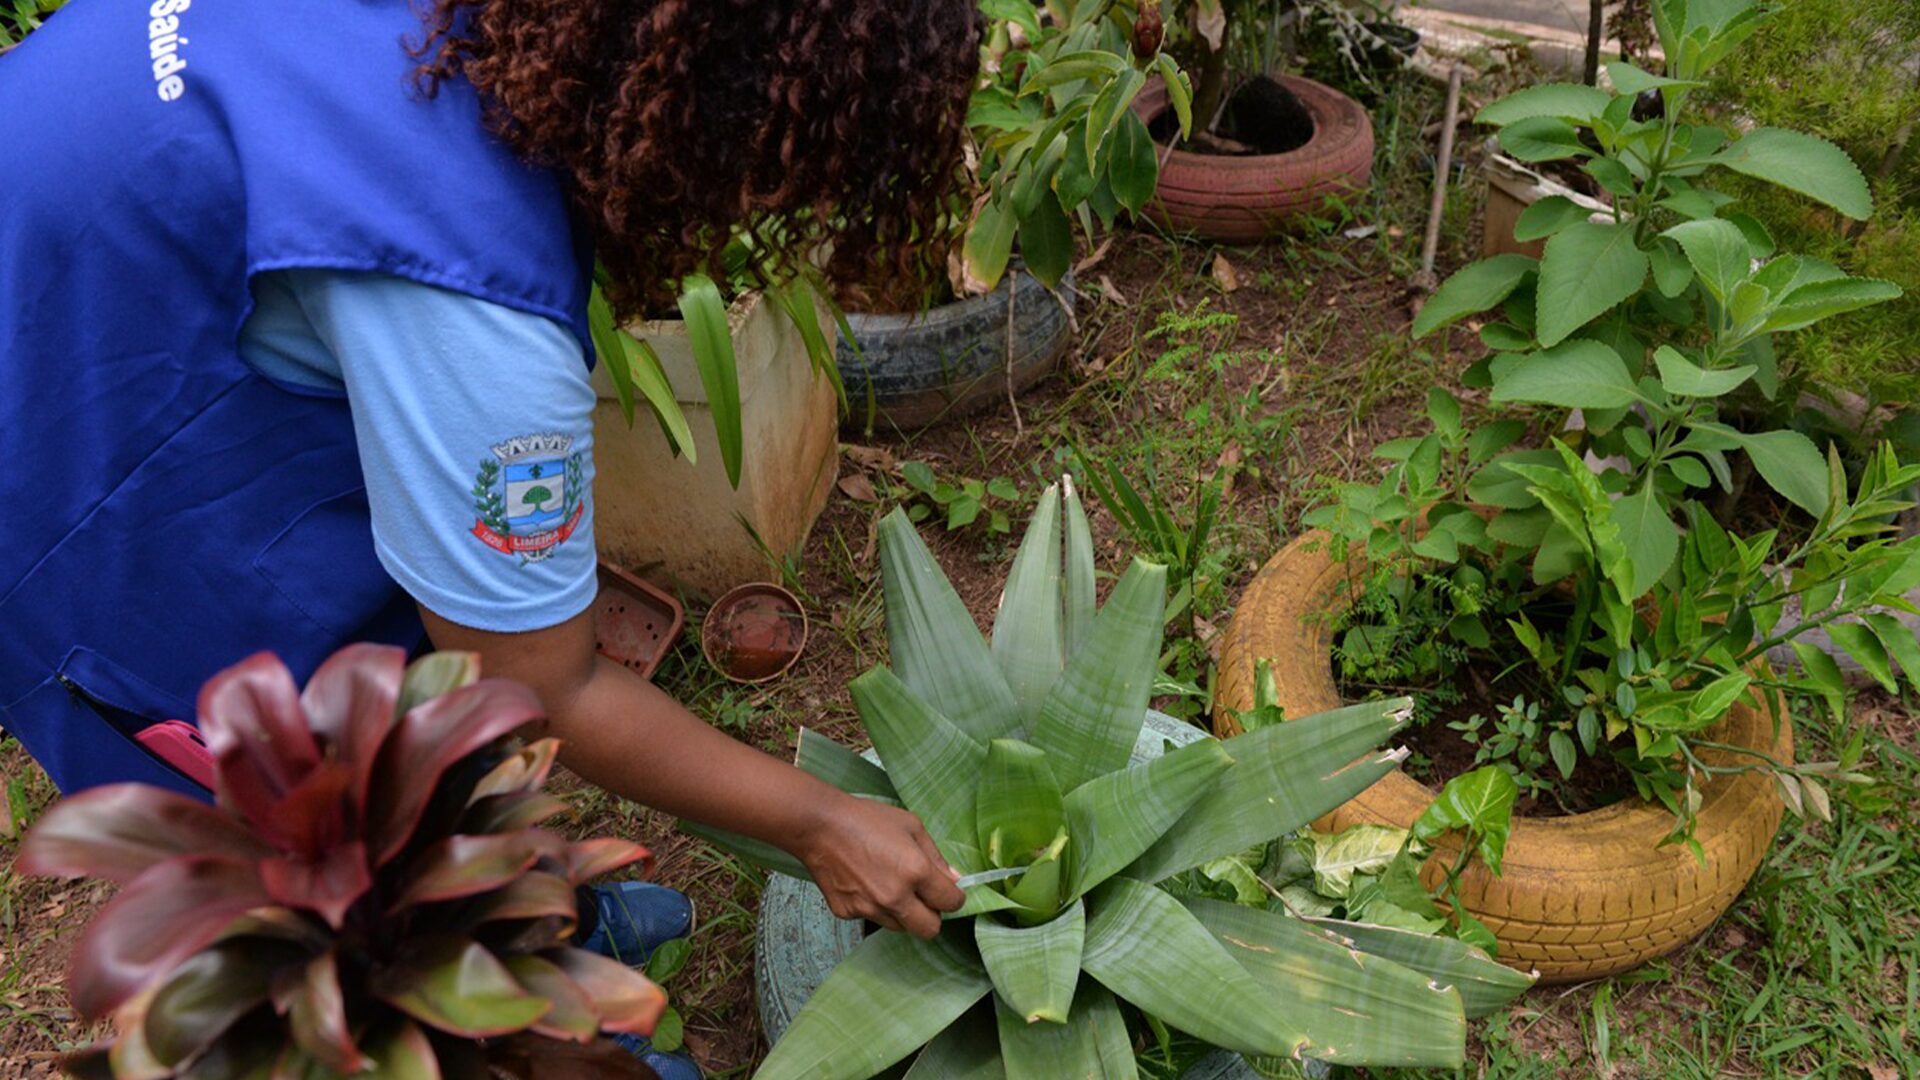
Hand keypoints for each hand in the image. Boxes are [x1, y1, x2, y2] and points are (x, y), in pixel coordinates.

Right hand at [795, 794, 963, 938]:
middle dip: (932, 916)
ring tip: (889, 884)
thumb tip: (954, 880)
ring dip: (903, 912)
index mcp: (916, 872)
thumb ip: (936, 857)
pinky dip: (874, 907)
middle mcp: (895, 897)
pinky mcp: (848, 913)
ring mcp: (869, 908)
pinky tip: (865, 883)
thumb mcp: (911, 826)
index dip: (954, 897)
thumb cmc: (866, 819)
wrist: (820, 825)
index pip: (951, 903)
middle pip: (929, 930)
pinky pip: (872, 918)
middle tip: (923, 897)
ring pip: (900, 927)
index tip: (947, 891)